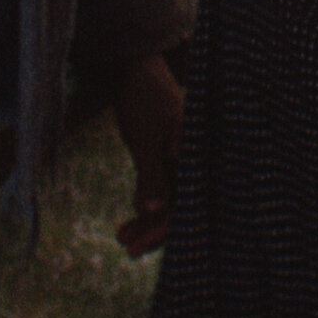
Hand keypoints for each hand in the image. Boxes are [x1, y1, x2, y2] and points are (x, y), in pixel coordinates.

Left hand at [109, 52, 183, 257]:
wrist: (135, 69)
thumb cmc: (145, 98)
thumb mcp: (145, 139)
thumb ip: (151, 174)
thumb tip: (152, 210)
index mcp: (195, 155)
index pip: (186, 202)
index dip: (164, 228)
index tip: (140, 247)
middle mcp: (192, 161)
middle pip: (178, 206)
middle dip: (153, 230)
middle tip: (128, 248)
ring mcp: (179, 161)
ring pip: (167, 200)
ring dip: (146, 221)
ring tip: (122, 238)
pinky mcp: (165, 159)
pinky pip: (158, 189)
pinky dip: (144, 204)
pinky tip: (126, 222)